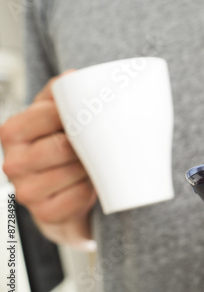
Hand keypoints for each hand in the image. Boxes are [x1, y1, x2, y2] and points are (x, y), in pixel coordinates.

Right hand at [0, 71, 96, 245]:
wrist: (63, 193)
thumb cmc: (60, 147)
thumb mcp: (55, 116)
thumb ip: (60, 93)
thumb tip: (73, 77)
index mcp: (12, 132)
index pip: (48, 115)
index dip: (76, 115)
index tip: (93, 114)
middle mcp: (12, 162)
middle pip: (62, 146)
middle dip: (87, 144)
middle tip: (102, 141)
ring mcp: (26, 191)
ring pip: (71, 172)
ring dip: (92, 166)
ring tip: (98, 161)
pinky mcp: (44, 214)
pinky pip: (77, 197)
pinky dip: (91, 189)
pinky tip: (93, 184)